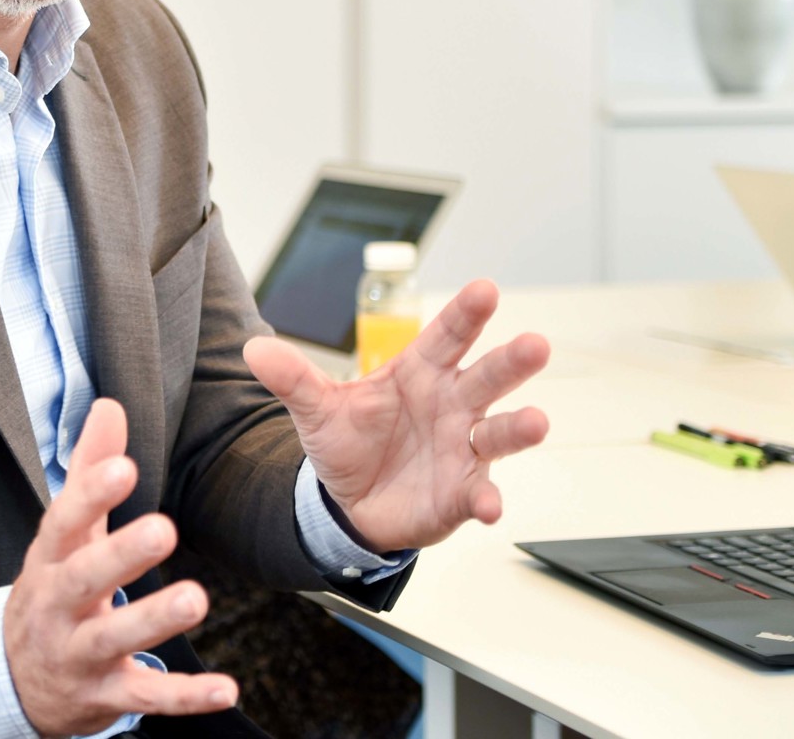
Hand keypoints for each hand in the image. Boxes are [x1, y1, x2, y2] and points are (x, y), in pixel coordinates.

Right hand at [2, 398, 238, 737]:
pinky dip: (186, 697)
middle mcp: (58, 605)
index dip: (90, 494)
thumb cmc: (53, 588)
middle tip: (164, 528)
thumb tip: (110, 404)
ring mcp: (78, 653)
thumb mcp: (63, 533)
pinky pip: (146, 698)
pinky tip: (227, 688)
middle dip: (121, 555)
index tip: (123, 467)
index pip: (63, 521)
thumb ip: (89, 469)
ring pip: (113, 638)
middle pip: (85, 578)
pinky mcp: (104, 696)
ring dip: (153, 620)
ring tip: (196, 598)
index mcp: (50, 558)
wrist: (11, 680)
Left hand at [243, 279, 549, 552]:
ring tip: (538, 421)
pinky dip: (487, 500)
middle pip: (487, 377)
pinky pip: (479, 494)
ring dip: (520, 427)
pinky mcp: (461, 492)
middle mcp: (452, 405)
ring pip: (498, 433)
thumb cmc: (350, 442)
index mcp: (421, 373)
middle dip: (511, 361)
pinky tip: (490, 505)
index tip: (486, 289)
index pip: (447, 336)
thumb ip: (293, 379)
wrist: (349, 501)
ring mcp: (462, 449)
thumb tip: (255, 352)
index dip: (466, 313)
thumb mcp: (317, 408)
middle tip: (536, 343)